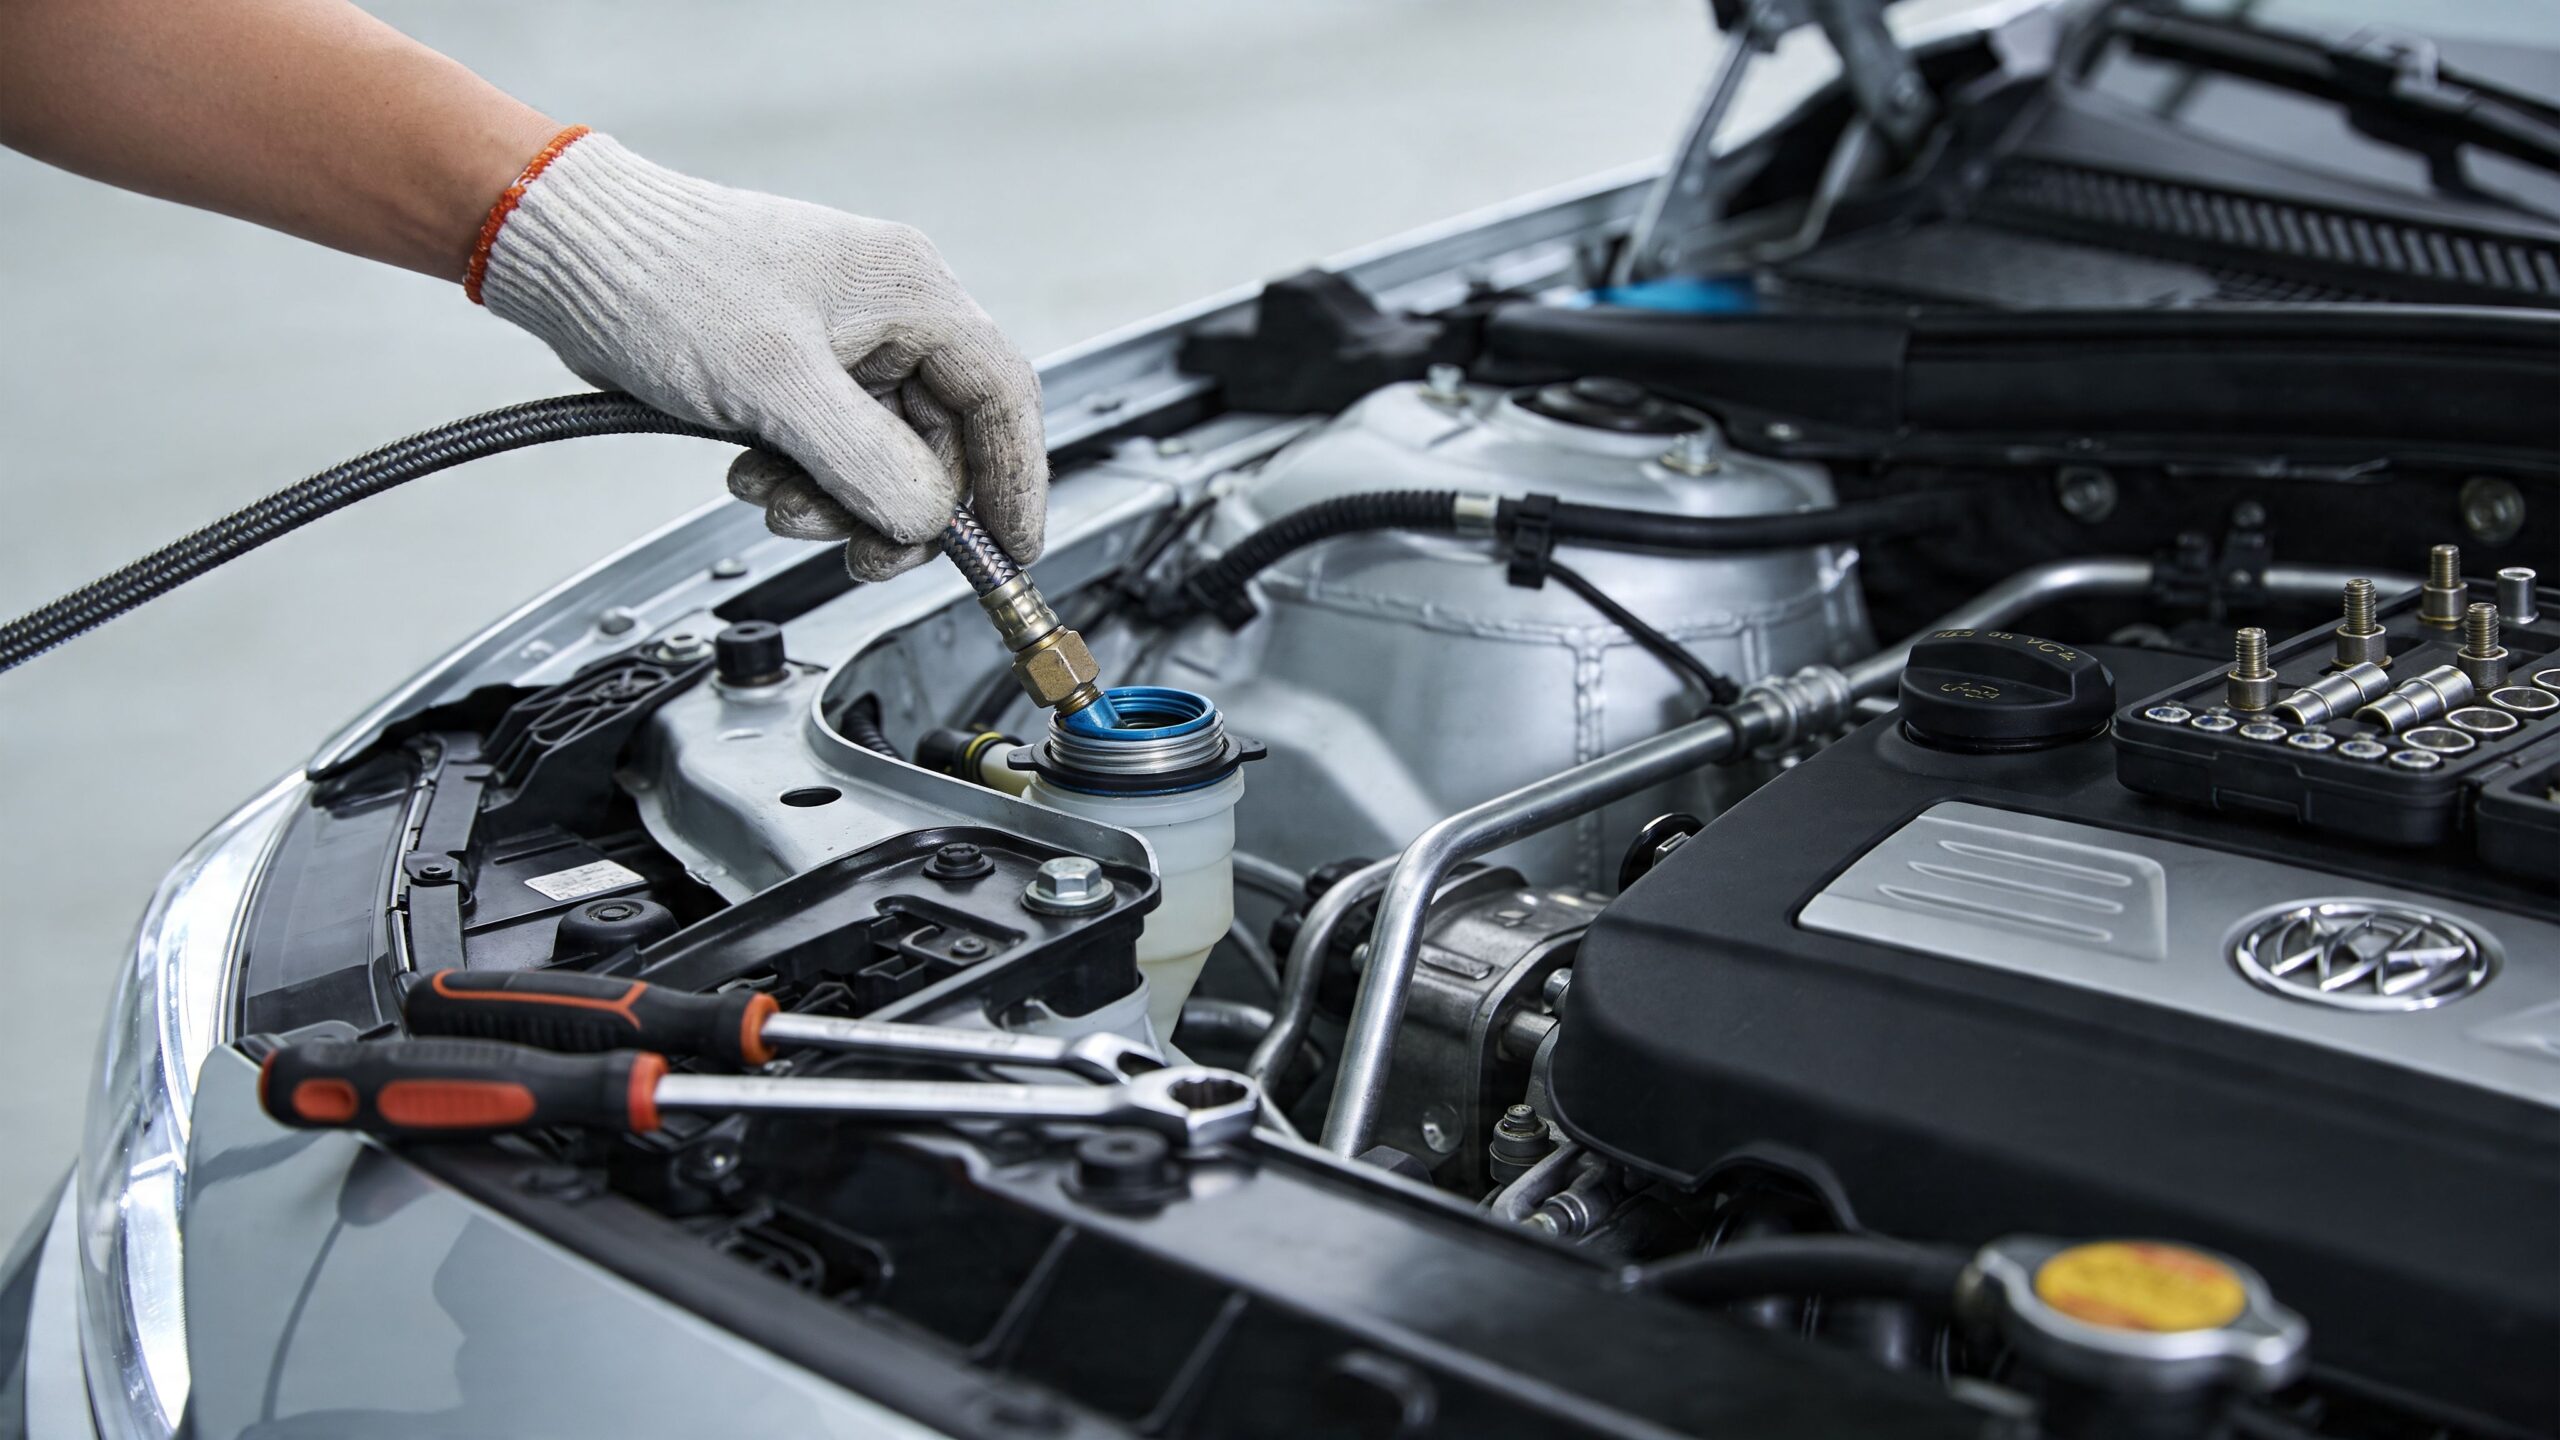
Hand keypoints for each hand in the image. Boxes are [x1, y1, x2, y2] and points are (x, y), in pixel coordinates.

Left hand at [479, 134, 1046, 578]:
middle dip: (897, 506)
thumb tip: (928, 520)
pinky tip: (752, 472)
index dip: (1017, 481)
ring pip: (885, 456)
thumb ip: (867, 462)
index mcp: (910, 290)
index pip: (1002, 395)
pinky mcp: (799, 370)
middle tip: (858, 552)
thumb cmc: (663, 280)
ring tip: (774, 500)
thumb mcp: (775, 384)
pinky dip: (803, 481)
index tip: (1013, 550)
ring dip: (838, 499)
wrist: (568, 253)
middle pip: (942, 442)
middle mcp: (890, 313)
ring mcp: (845, 343)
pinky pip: (834, 449)